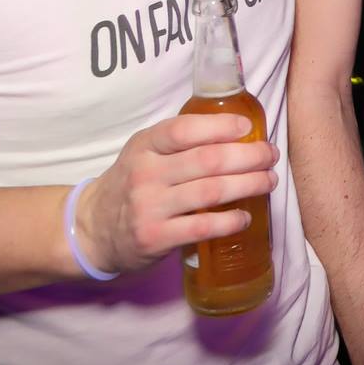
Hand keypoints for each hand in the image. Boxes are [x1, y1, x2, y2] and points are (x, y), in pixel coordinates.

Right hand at [74, 113, 278, 276]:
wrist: (92, 229)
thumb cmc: (133, 183)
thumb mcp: (146, 152)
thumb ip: (181, 141)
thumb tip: (240, 131)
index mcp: (145, 146)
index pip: (184, 130)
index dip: (221, 126)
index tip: (248, 127)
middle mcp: (145, 173)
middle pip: (207, 160)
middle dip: (249, 156)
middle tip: (271, 156)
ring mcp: (149, 206)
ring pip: (211, 191)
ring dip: (249, 184)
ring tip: (269, 181)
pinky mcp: (154, 237)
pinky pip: (202, 228)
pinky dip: (230, 221)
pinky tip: (246, 217)